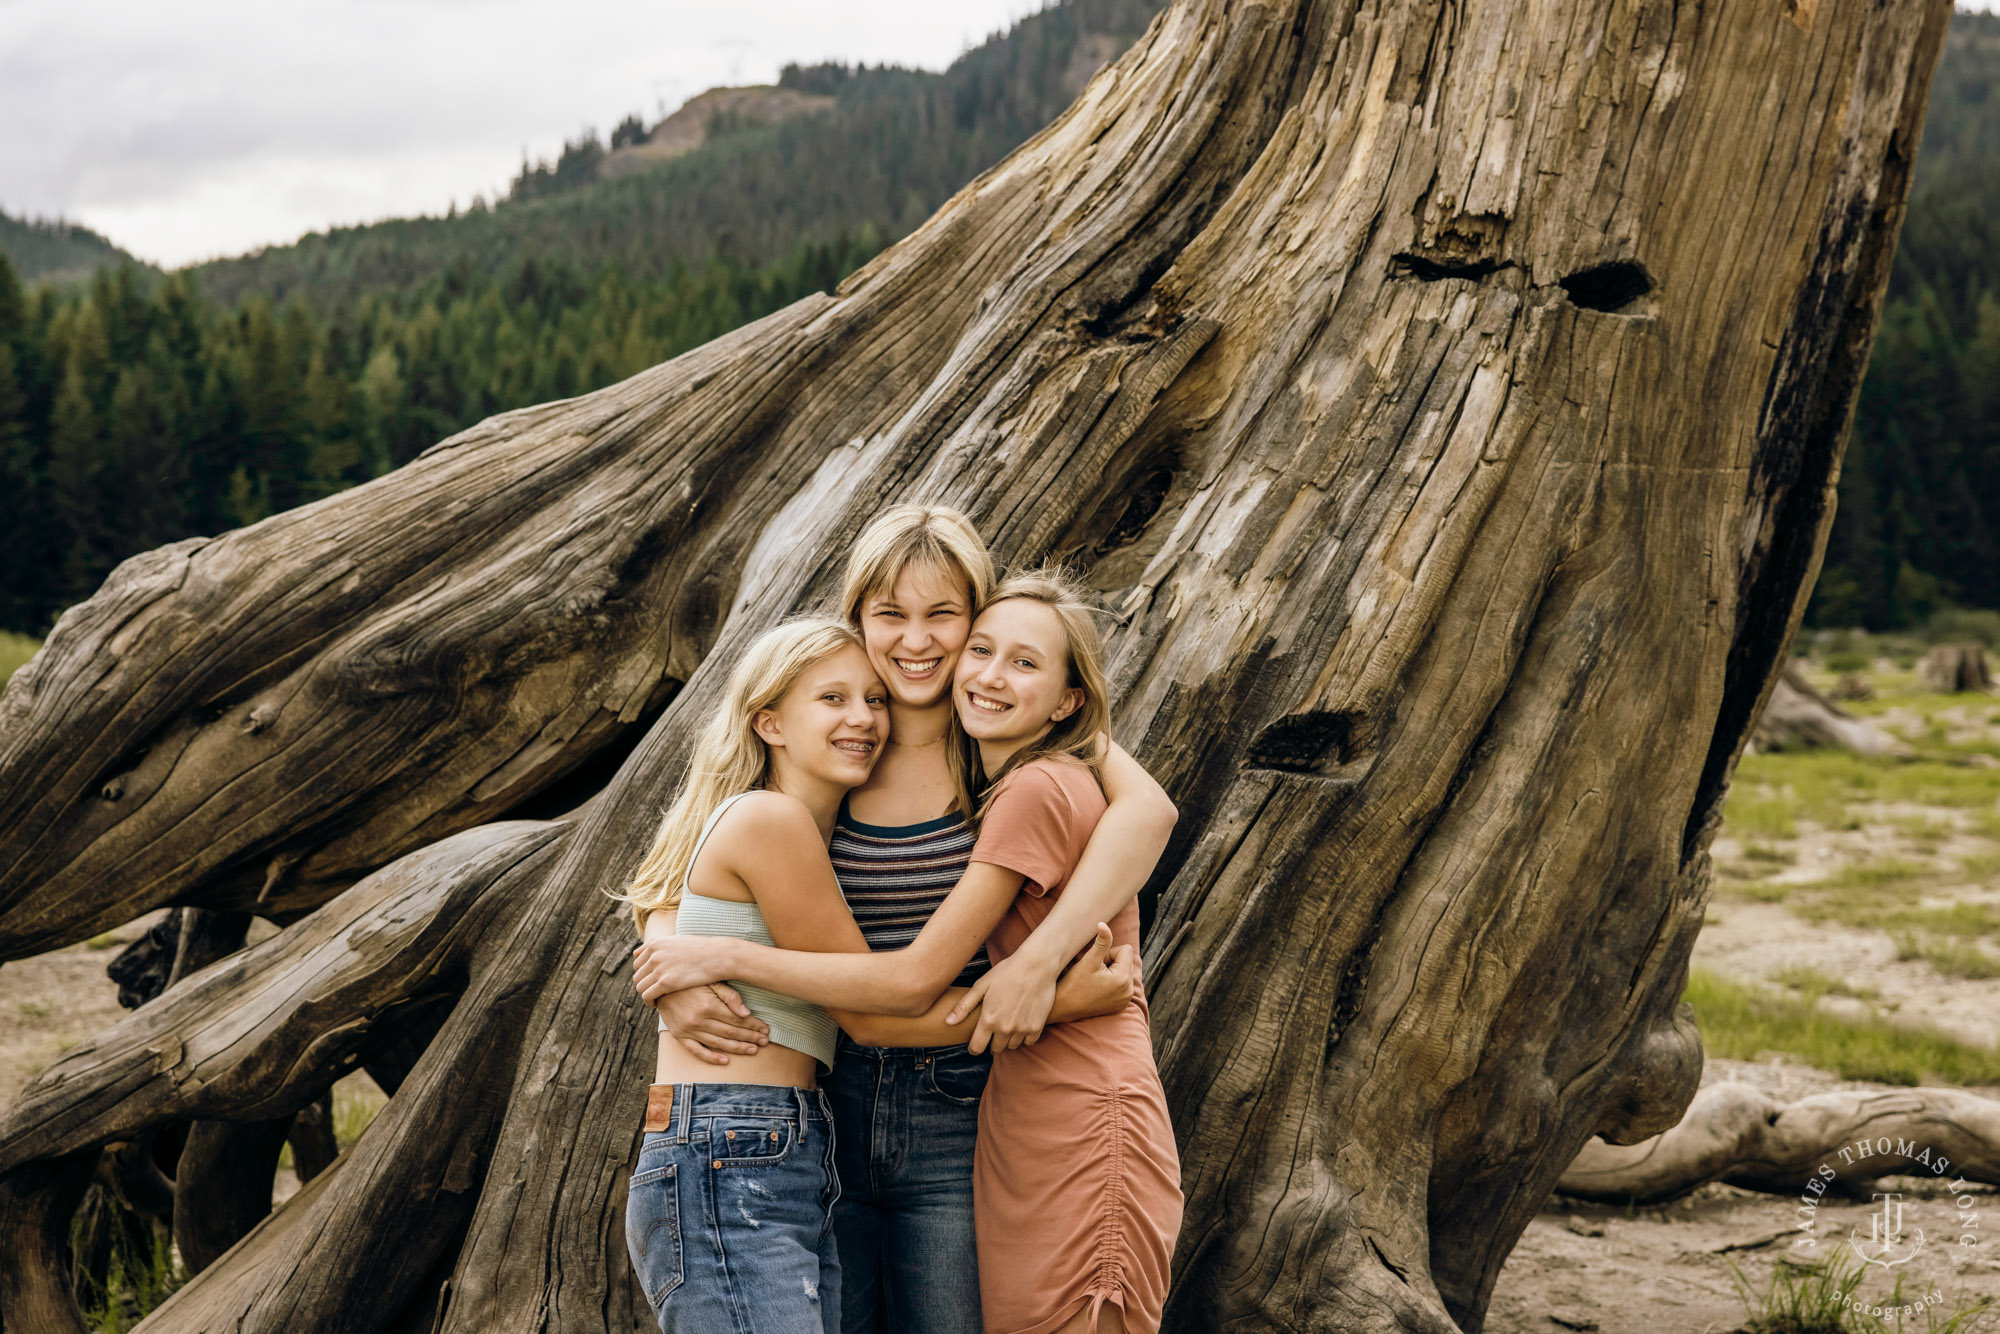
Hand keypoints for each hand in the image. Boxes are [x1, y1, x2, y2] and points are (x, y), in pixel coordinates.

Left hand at [633, 936, 732, 1005]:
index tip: (652, 981)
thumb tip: (638, 952)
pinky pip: (647, 995)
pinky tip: (657, 1004)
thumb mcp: (677, 940)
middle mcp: (654, 954)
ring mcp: (659, 968)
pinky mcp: (665, 982)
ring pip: (640, 986)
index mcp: (655, 943)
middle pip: (637, 975)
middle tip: (654, 992)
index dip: (644, 974)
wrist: (719, 956)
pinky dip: (649, 1002)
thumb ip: (657, 944)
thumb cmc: (702, 949)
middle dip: (645, 984)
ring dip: (646, 994)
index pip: (638, 962)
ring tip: (656, 999)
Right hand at [657, 984, 768, 1065]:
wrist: (659, 985)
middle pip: (731, 1033)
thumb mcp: (710, 980)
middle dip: (750, 1038)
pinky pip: (697, 1051)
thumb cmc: (689, 980)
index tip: (765, 1029)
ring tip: (753, 1050)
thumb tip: (746, 1012)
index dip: (754, 1025)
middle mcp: (699, 1020)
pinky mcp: (679, 1036)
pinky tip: (725, 1061)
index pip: (737, 1020)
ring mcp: (688, 1030)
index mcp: (709, 1005)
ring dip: (737, 1048)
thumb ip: (729, 995)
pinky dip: (711, 1058)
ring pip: (718, 1043)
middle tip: (765, 1041)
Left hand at [948, 922, 1110, 1054]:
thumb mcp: (982, 985)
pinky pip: (1028, 1042)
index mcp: (988, 1019)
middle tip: (994, 1029)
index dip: (974, 1048)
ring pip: (1012, 1046)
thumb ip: (964, 1006)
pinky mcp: (1037, 1027)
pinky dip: (1024, 1036)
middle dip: (992, 1042)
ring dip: (1008, 1039)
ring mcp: (1022, 1029)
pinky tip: (1022, 1023)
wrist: (1036, 965)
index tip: (975, 1045)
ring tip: (1008, 1023)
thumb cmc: (1007, 972)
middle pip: (995, 1049)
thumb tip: (948, 1022)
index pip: (977, 1047)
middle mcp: (1005, 1028)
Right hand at [1053, 928, 1135, 1022]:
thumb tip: (1104, 924)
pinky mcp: (1121, 1005)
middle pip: (1126, 961)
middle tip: (1094, 972)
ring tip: (1095, 980)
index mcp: (1123, 978)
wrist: (1063, 1008)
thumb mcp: (1088, 961)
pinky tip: (1097, 988)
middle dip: (1111, 962)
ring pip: (1124, 972)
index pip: (1126, 950)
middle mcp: (1129, 991)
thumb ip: (1101, 941)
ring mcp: (1125, 999)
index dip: (1109, 952)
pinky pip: (1122, 985)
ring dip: (1112, 972)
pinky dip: (1112, 983)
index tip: (1096, 964)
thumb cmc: (1073, 984)